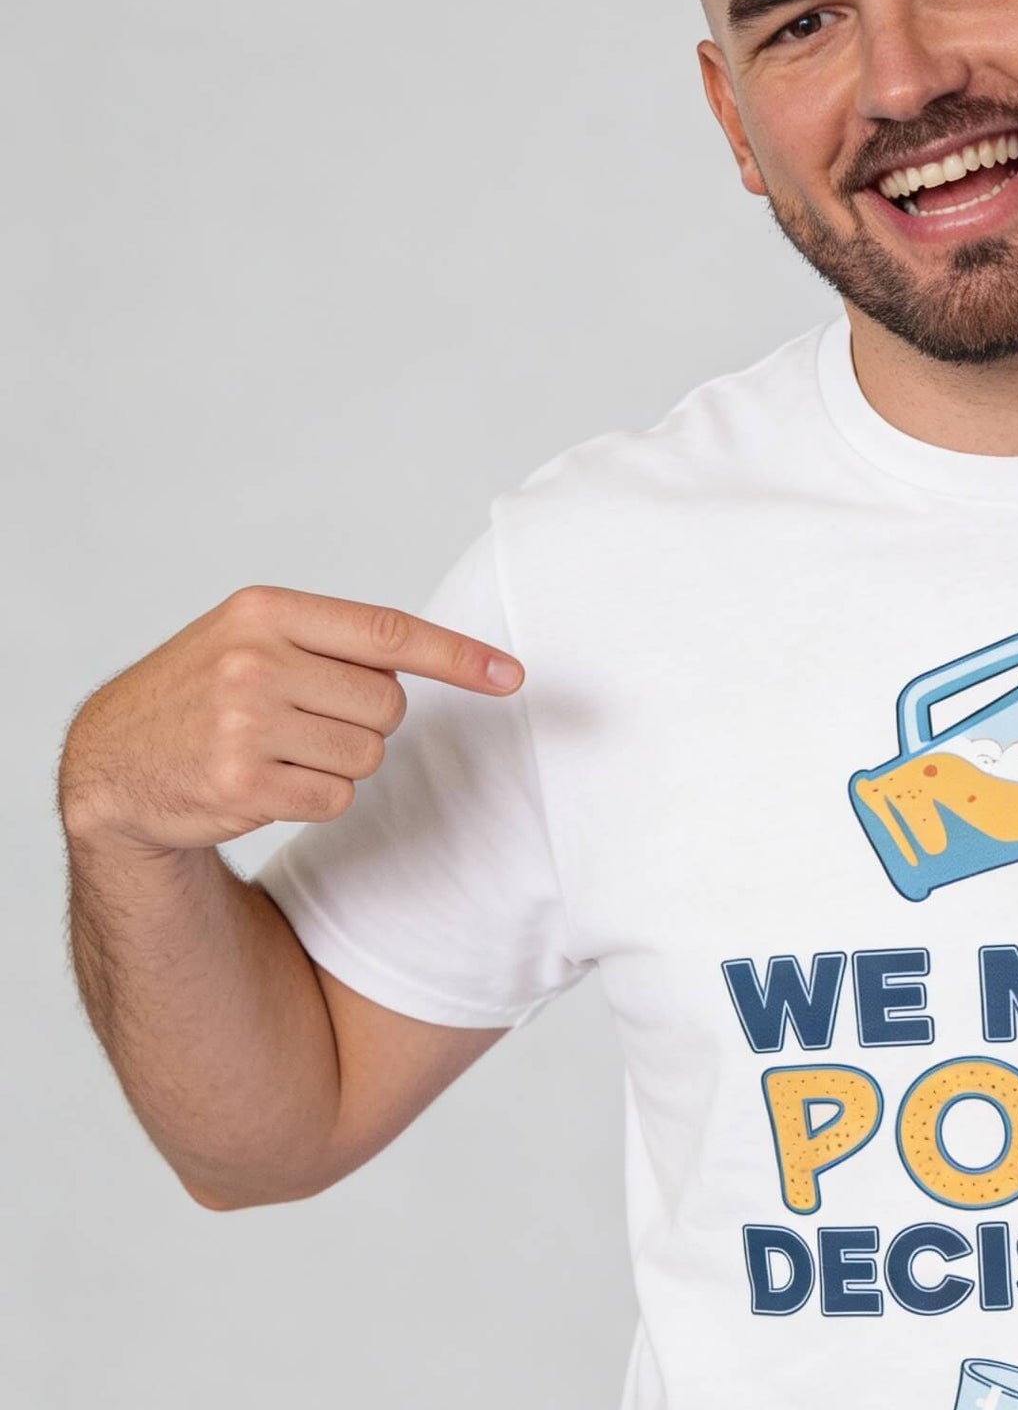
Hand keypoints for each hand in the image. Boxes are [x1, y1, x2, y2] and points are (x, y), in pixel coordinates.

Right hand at [58, 585, 523, 854]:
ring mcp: (244, 724)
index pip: (388, 632)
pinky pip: (337, 798)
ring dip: (339, 762)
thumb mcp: (251, 638)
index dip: (459, 657)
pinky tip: (265, 782)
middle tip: (304, 719)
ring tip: (277, 749)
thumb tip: (448, 660)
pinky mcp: (242, 786)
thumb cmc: (203, 692)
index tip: (512, 677)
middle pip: (388, 705)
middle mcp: (254, 661)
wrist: (113, 761)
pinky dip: (315, 797)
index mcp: (264, 611)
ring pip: (368, 756)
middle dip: (365, 720)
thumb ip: (335, 641)